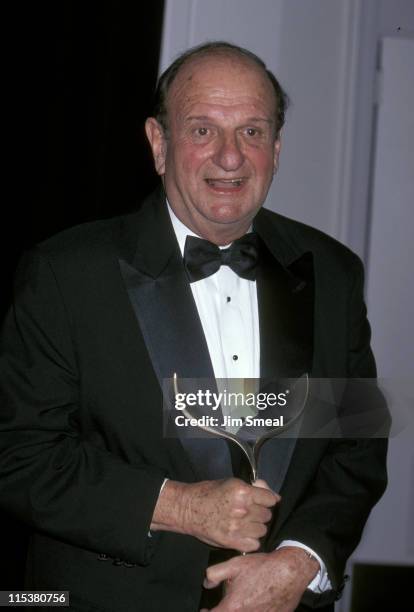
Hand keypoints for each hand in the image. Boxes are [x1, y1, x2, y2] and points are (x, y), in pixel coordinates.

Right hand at [151, 478, 278, 551]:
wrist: (188, 509)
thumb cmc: (209, 493)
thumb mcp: (231, 483)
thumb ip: (253, 489)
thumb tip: (273, 496)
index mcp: (243, 492)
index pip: (270, 499)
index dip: (267, 500)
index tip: (262, 502)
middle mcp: (243, 509)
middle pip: (267, 515)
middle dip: (260, 513)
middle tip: (249, 512)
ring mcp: (238, 527)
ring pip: (262, 530)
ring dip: (256, 527)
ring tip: (244, 523)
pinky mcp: (232, 542)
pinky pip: (254, 544)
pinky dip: (250, 540)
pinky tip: (242, 534)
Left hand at [201, 547, 319, 611]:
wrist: (289, 572)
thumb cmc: (263, 568)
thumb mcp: (235, 564)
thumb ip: (215, 574)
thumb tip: (206, 583)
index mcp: (233, 607)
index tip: (206, 610)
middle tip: (222, 608)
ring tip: (239, 604)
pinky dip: (254, 611)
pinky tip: (254, 603)